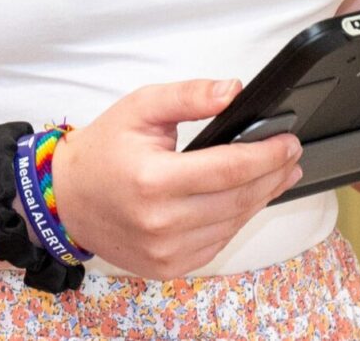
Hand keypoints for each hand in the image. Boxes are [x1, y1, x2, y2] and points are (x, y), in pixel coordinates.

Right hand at [46, 79, 302, 279]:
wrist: (68, 198)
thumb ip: (189, 96)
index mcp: (153, 179)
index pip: (229, 169)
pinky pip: (217, 243)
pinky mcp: (169, 267)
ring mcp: (166, 251)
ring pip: (232, 224)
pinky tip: (244, 199)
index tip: (288, 142)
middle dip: (272, 175)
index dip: (266, 155)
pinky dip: (235, 220)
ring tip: (276, 175)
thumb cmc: (104, 150)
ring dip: (259, 198)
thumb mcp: (141, 107)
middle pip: (238, 199)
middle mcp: (161, 222)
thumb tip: (233, 91)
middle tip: (291, 157)